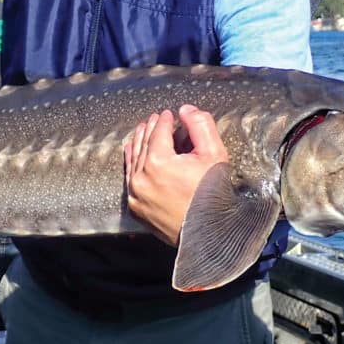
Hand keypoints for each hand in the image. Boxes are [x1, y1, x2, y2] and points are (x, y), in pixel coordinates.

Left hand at [124, 104, 228, 245]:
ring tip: (144, 131)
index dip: (165, 120)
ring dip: (139, 143)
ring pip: (133, 160)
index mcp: (158, 162)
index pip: (159, 132)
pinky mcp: (136, 208)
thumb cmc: (214, 193)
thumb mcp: (214, 154)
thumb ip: (200, 125)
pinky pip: (129, 179)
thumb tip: (184, 110)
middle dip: (150, 129)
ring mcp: (135, 194)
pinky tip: (133, 154)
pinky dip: (132, 163)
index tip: (169, 114)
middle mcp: (141, 177)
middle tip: (156, 119)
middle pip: (143, 144)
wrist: (210, 233)